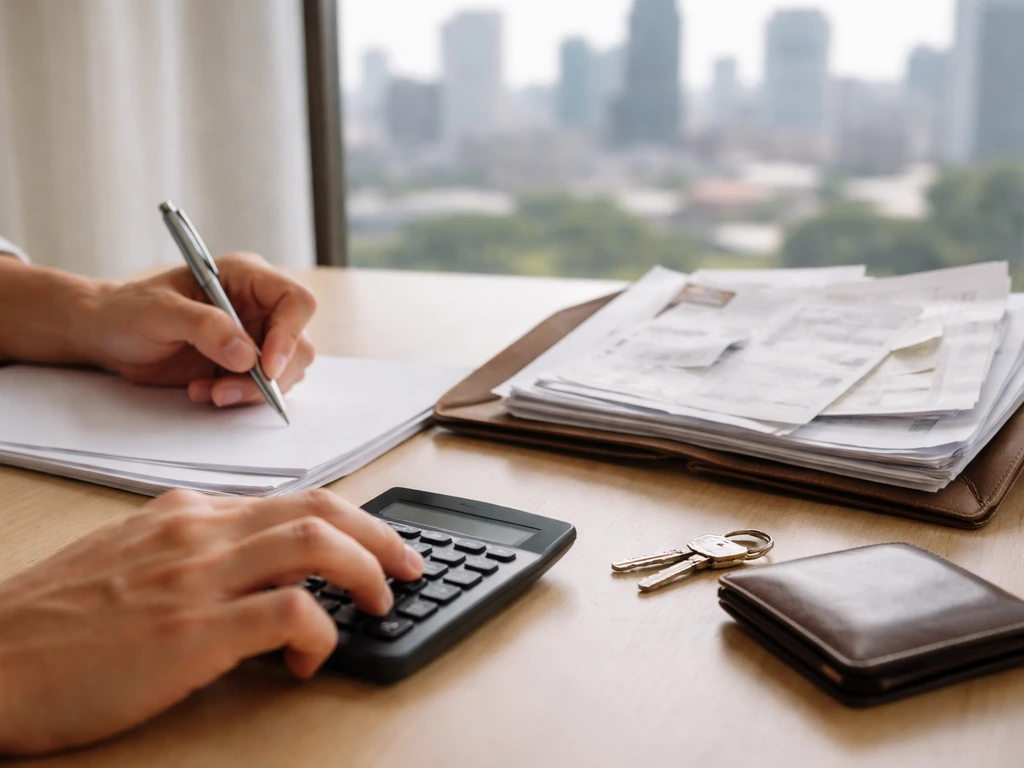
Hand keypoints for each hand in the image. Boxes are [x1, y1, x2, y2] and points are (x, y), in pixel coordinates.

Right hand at [0, 489, 423, 754]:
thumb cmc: (50, 622)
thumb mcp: (127, 560)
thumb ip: (191, 553)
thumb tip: (254, 575)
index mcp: (186, 513)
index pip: (291, 499)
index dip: (346, 522)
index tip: (372, 545)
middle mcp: (199, 531)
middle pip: (319, 509)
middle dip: (379, 535)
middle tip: (408, 566)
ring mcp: (196, 576)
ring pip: (316, 543)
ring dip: (366, 571)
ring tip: (381, 603)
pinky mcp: (192, 631)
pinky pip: (290, 611)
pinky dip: (320, 630)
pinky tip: (310, 656)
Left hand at [88, 253, 316, 406]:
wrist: (109, 336)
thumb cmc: (129, 311)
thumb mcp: (159, 312)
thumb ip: (204, 327)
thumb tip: (247, 356)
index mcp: (247, 278)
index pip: (295, 302)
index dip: (289, 334)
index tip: (266, 366)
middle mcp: (260, 307)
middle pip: (298, 344)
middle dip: (270, 375)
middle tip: (228, 390)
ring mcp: (256, 338)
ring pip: (286, 372)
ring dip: (252, 391)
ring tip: (207, 391)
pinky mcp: (245, 366)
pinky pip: (263, 389)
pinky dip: (238, 398)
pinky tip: (203, 391)